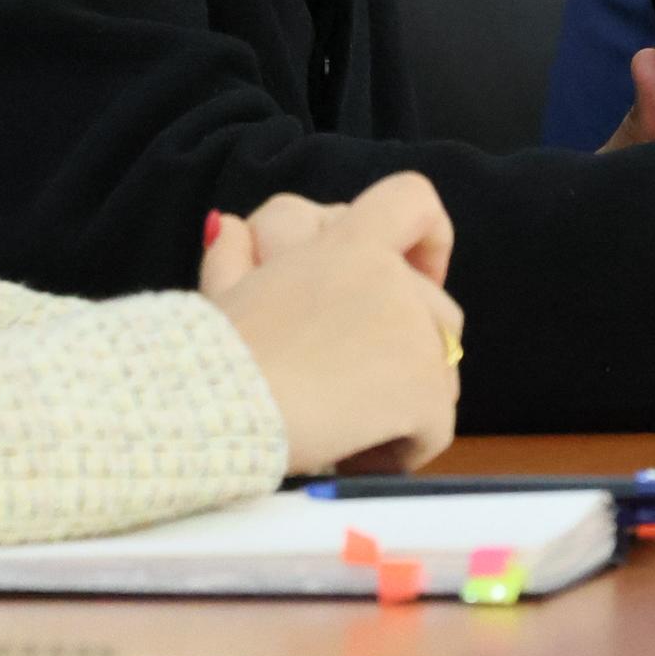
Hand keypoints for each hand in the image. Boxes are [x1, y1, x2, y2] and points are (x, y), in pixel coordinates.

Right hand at [206, 170, 464, 475]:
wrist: (219, 406)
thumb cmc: (215, 357)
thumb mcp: (223, 293)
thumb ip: (235, 256)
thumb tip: (230, 227)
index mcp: (347, 245)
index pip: (412, 201)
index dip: (430, 238)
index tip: (421, 274)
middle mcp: (391, 277)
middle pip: (438, 313)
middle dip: (408, 356)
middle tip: (350, 390)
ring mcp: (415, 332)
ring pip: (439, 375)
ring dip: (403, 404)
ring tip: (345, 426)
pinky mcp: (425, 388)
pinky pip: (435, 427)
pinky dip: (402, 448)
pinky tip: (355, 455)